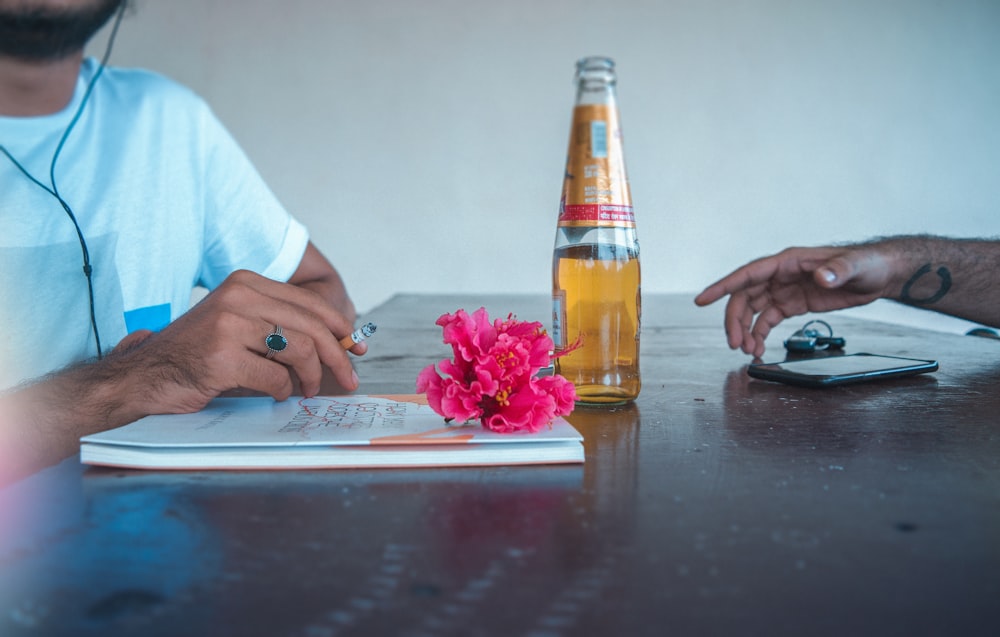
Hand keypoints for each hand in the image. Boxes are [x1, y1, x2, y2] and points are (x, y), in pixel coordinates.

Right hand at [110, 269, 363, 418]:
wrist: (146, 376)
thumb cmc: (200, 354)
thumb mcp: (240, 325)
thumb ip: (282, 326)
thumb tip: (341, 342)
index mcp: (246, 283)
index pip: (309, 303)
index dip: (340, 328)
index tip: (357, 348)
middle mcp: (237, 297)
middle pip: (311, 327)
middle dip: (337, 357)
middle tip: (350, 378)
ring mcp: (228, 326)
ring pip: (299, 351)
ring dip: (311, 377)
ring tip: (307, 390)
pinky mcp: (222, 358)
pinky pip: (275, 378)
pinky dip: (283, 391)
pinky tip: (276, 394)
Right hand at [694, 245, 894, 356]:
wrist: (879, 274)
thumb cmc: (867, 264)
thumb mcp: (855, 266)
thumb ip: (837, 271)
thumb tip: (821, 276)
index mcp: (787, 262)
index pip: (747, 275)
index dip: (722, 287)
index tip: (702, 300)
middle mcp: (779, 275)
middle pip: (745, 298)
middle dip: (735, 321)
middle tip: (735, 345)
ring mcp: (784, 290)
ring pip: (753, 311)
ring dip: (746, 331)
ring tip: (748, 352)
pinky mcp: (792, 304)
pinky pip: (767, 320)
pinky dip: (759, 335)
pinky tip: (759, 349)